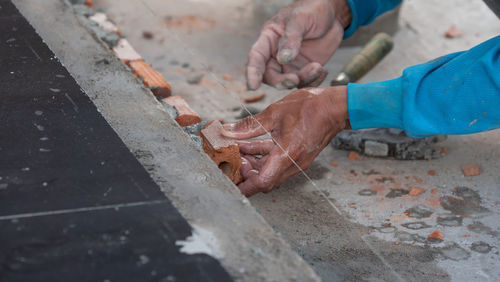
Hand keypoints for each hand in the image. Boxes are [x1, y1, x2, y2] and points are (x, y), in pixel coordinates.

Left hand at [222, 86, 348, 195]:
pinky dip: (262, 159)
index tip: (232, 177)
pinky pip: (276, 164)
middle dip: (246, 175)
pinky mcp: (298, 157)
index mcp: (287, 154)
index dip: (245, 184)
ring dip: (253, 166)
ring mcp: (297, 162)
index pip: (263, 182)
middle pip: (265, 181)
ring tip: (238, 151)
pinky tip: (250, 146)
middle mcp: (293, 164)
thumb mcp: (274, 112)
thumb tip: (228, 131)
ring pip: (270, 173)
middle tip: (231, 161)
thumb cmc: (310, 107)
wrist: (335, 107)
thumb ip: (249, 125)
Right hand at [246, 0, 351, 89]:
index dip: (252, 73)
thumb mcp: (300, 18)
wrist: (332, 13)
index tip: (253, 86)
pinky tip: (322, 70)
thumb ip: (291, 38)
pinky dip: (314, 81)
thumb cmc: (312, 9)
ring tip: (318, 67)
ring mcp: (290, 64)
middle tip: (295, 79)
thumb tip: (282, 59)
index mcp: (269, 38)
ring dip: (303, 79)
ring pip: (289, 82)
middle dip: (281, 81)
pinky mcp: (304, 69)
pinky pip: (305, 83)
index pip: (256, 58)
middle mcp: (276, 54)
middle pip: (270, 75)